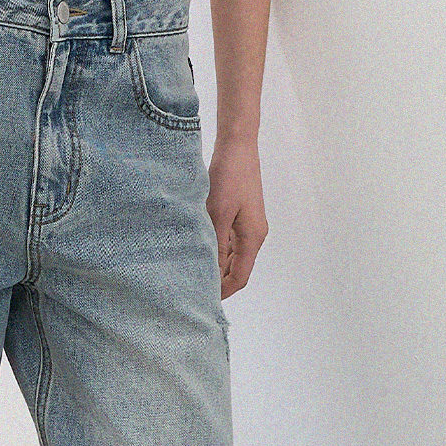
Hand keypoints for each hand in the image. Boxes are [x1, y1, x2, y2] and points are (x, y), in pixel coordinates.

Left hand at [206, 134, 268, 299]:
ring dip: (215, 264)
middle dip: (217, 281)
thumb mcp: (218, 214)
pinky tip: (197, 248)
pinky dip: (215, 249)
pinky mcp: (239, 215)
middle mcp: (253, 234)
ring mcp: (247, 225)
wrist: (238, 146)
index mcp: (252, 237)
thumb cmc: (229, 176)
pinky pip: (228, 241)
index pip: (240, 277)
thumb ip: (216, 246)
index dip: (223, 292)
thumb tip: (211, 274)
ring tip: (191, 270)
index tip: (203, 299)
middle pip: (237, 268)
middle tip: (192, 287)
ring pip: (231, 256)